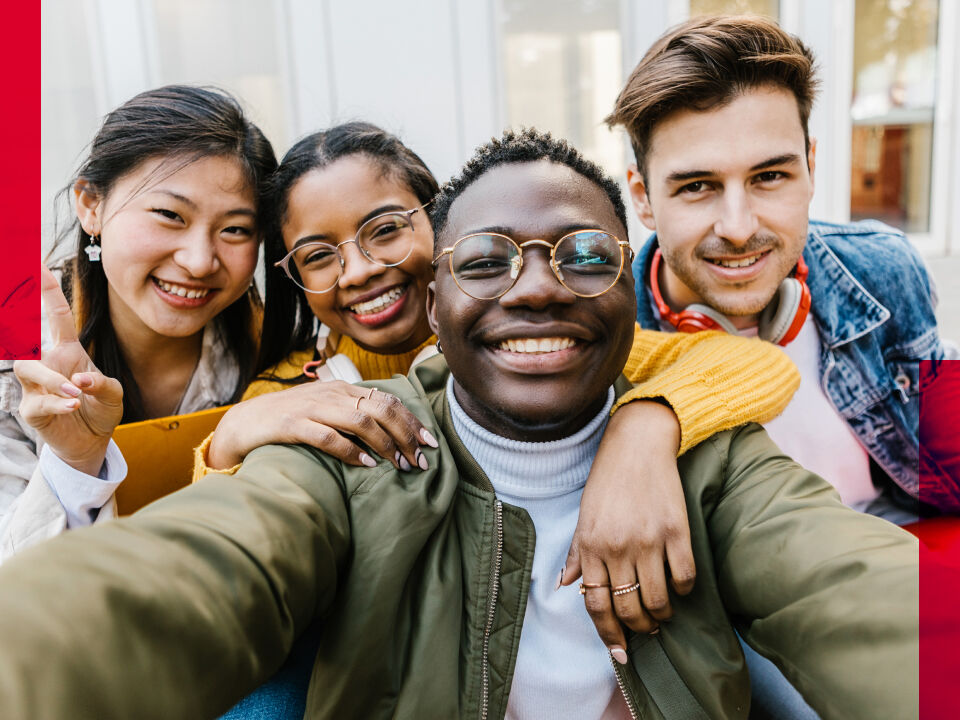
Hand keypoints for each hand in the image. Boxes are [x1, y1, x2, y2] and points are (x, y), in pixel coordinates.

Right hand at [13, 266, 123, 475]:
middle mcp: (47, 363)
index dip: (46, 290)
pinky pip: (38, 401)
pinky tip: (75, 405)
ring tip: (77, 393)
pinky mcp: (32, 409)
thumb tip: (82, 379)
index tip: (38, 264)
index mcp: (67, 350)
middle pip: (22, 335)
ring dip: (52, 379)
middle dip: (14, 317)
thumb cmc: (101, 408)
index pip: (54, 315)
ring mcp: (36, 386)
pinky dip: (58, 403)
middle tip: (11, 304)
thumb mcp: (114, 393)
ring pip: (27, 369)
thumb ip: (103, 383)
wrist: (93, 440)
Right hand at [207, 381, 438, 470]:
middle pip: (380, 409)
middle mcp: (331, 395)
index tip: (429, 442)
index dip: (411, 420)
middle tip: (420, 459)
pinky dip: (351, 451)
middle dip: (405, 434)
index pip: (387, 400)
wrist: (243, 423)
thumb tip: (389, 430)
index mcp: (342, 389)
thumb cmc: (289, 420)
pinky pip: (328, 437)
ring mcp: (311, 408)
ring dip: (385, 444)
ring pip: (361, 420)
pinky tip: (366, 465)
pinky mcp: (292, 425)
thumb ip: (352, 414)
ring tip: (399, 464)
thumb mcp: (325, 410)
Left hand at [559, 399, 695, 660]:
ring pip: (657, 600)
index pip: (595, 604)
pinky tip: (680, 587)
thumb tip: (565, 584)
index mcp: (591, 544)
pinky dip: (684, 590)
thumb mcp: (585, 514)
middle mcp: (617, 547)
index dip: (608, 634)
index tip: (620, 653)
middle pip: (627, 608)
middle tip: (646, 630)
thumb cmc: (608, 479)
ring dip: (661, 615)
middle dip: (637, 629)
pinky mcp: (677, 531)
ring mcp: (649, 540)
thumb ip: (578, 552)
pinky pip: (684, 577)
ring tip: (663, 614)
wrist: (638, 444)